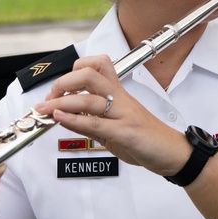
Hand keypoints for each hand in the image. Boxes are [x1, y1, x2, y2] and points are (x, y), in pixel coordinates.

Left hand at [35, 55, 190, 176]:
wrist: (172, 153)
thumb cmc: (146, 138)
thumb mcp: (115, 127)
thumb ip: (91, 121)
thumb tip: (64, 116)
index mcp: (119, 93)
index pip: (98, 65)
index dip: (73, 71)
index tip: (59, 89)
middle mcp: (121, 99)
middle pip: (89, 74)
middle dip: (63, 82)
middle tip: (49, 97)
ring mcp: (124, 114)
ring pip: (88, 99)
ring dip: (60, 102)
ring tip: (44, 109)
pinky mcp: (126, 132)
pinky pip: (96, 122)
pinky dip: (74, 119)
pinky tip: (60, 119)